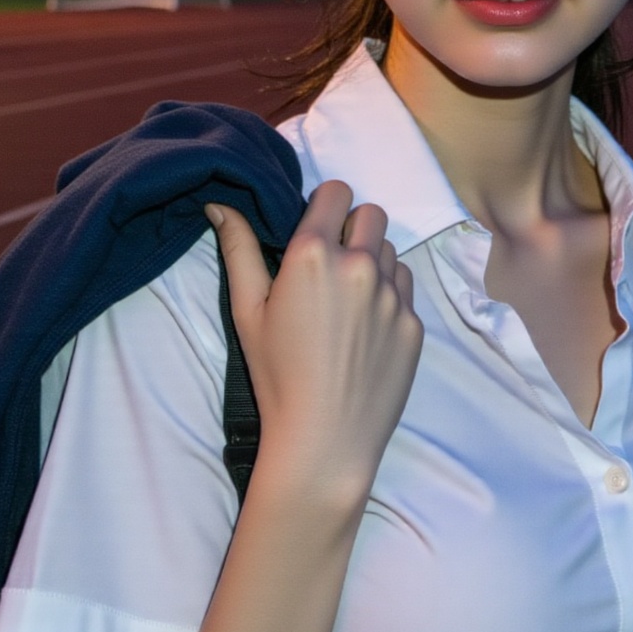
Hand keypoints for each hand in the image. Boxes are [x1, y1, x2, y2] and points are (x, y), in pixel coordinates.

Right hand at [207, 181, 422, 512]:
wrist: (324, 440)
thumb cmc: (276, 377)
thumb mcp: (247, 312)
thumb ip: (238, 250)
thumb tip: (219, 205)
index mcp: (313, 254)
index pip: (336, 191)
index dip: (325, 205)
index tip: (315, 228)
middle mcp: (360, 265)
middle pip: (370, 214)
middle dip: (352, 228)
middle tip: (330, 265)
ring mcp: (393, 295)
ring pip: (391, 251)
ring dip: (372, 262)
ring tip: (347, 303)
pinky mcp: (413, 323)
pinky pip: (405, 289)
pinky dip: (388, 296)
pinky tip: (364, 330)